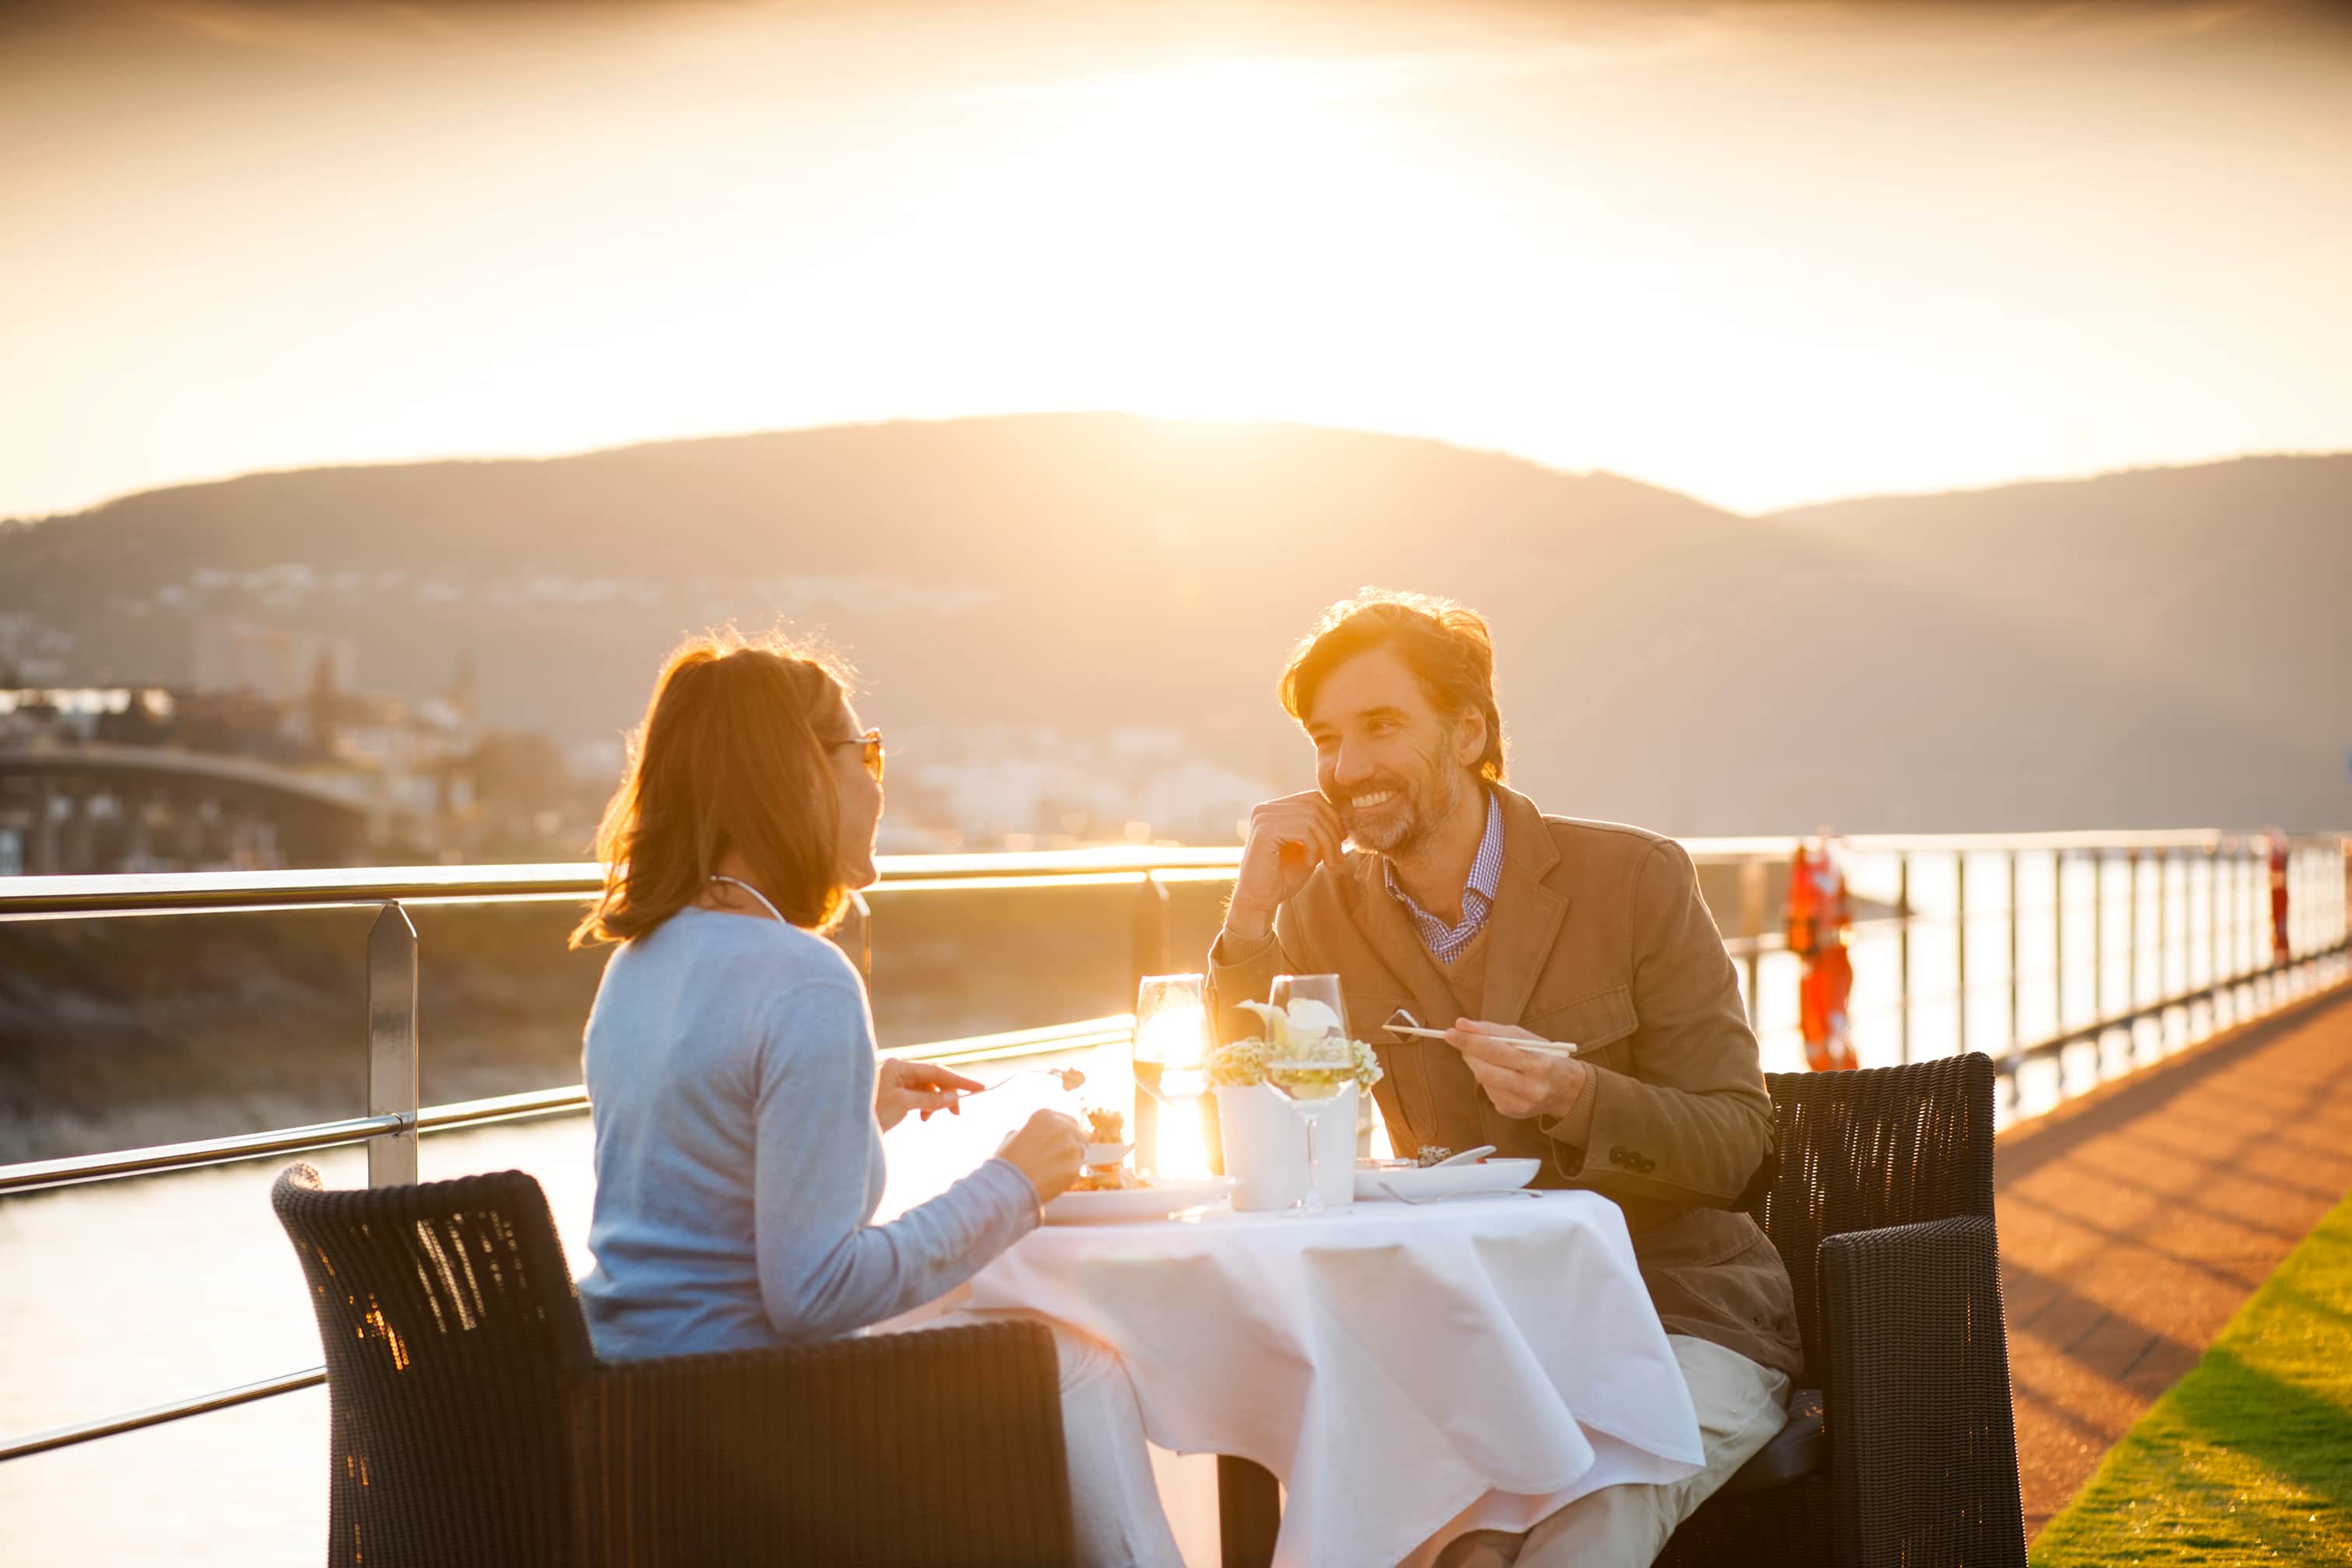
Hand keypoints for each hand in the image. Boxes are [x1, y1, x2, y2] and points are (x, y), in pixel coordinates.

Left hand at [874, 1058, 982, 1131]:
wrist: (846, 1127)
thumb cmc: (870, 1112)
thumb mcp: (902, 1105)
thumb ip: (929, 1100)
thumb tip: (953, 1097)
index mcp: (899, 1066)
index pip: (936, 1071)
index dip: (959, 1080)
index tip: (979, 1087)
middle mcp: (899, 1070)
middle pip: (933, 1078)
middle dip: (947, 1093)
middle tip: (958, 1111)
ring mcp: (897, 1081)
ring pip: (927, 1088)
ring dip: (936, 1102)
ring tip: (933, 1117)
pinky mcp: (896, 1093)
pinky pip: (919, 1095)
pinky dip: (926, 1105)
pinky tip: (924, 1117)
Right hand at [995, 1109, 1086, 1203]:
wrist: (1008, 1185)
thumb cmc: (1008, 1162)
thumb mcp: (1014, 1136)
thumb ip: (1032, 1131)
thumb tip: (1039, 1134)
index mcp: (1046, 1116)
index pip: (1069, 1121)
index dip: (1067, 1133)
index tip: (1064, 1142)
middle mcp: (1062, 1127)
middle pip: (1080, 1134)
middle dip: (1074, 1144)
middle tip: (1065, 1157)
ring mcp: (1071, 1147)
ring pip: (1081, 1152)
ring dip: (1073, 1159)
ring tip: (1056, 1170)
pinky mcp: (1075, 1167)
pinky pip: (1078, 1169)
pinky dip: (1070, 1174)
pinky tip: (1055, 1179)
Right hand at [1227, 791, 1344, 939]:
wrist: (1259, 902)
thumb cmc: (1283, 878)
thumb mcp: (1309, 849)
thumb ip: (1321, 830)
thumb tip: (1346, 815)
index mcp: (1273, 808)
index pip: (1313, 798)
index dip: (1333, 818)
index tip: (1342, 842)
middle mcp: (1265, 808)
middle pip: (1315, 805)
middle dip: (1333, 832)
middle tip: (1339, 857)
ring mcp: (1263, 818)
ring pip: (1312, 818)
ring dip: (1327, 843)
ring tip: (1329, 863)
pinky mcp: (1264, 831)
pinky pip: (1304, 831)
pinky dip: (1314, 848)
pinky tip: (1309, 864)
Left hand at [1444, 1019, 1592, 1122]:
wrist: (1567, 1091)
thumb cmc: (1546, 1057)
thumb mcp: (1528, 1039)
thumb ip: (1497, 1032)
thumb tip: (1463, 1025)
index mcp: (1538, 1064)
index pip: (1496, 1051)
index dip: (1471, 1041)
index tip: (1453, 1030)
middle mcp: (1530, 1088)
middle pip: (1485, 1070)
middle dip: (1466, 1051)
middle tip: (1454, 1037)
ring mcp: (1519, 1104)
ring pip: (1483, 1080)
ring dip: (1474, 1062)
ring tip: (1476, 1051)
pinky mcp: (1510, 1112)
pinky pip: (1488, 1090)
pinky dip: (1485, 1076)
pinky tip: (1493, 1069)